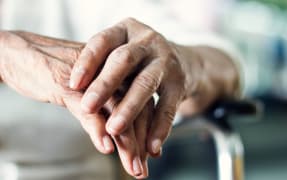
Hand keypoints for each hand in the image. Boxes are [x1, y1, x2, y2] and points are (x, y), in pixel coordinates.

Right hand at [0, 31, 150, 177]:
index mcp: (120, 72)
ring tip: (131, 165)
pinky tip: (105, 146)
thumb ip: (104, 111)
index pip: (144, 104)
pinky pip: (86, 107)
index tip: (152, 155)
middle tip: (140, 170)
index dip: (149, 131)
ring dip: (125, 141)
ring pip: (116, 110)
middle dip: (140, 143)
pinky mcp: (67, 81)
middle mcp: (111, 71)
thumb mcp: (88, 94)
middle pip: (135, 109)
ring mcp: (90, 76)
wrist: (24, 54)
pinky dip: (97, 128)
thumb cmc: (61, 76)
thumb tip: (118, 140)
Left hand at [70, 18, 186, 155]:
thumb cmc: (138, 61)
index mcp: (126, 31)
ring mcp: (166, 61)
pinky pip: (168, 107)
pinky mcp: (180, 83)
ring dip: (129, 108)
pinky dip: (159, 128)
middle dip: (105, 85)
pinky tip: (150, 147)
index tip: (72, 85)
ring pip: (145, 84)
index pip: (102, 42)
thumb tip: (70, 91)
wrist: (181, 61)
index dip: (87, 62)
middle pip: (123, 61)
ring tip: (114, 130)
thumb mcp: (121, 52)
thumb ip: (101, 66)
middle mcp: (147, 41)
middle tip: (86, 108)